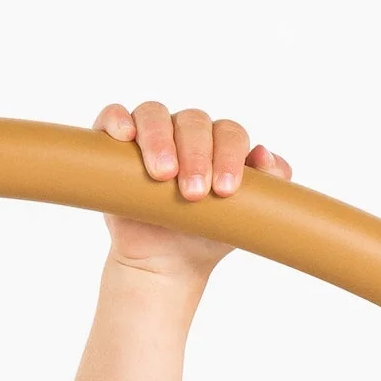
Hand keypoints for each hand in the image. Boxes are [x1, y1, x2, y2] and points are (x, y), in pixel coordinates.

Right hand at [92, 101, 290, 279]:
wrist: (164, 265)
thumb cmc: (204, 236)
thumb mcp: (241, 217)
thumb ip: (266, 189)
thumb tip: (267, 158)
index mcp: (217, 143)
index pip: (228, 133)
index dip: (230, 156)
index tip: (226, 190)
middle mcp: (184, 133)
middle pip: (193, 122)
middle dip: (197, 155)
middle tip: (195, 193)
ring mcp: (148, 137)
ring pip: (154, 115)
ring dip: (159, 140)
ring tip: (162, 174)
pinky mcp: (115, 148)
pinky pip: (113, 118)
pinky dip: (116, 120)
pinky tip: (125, 135)